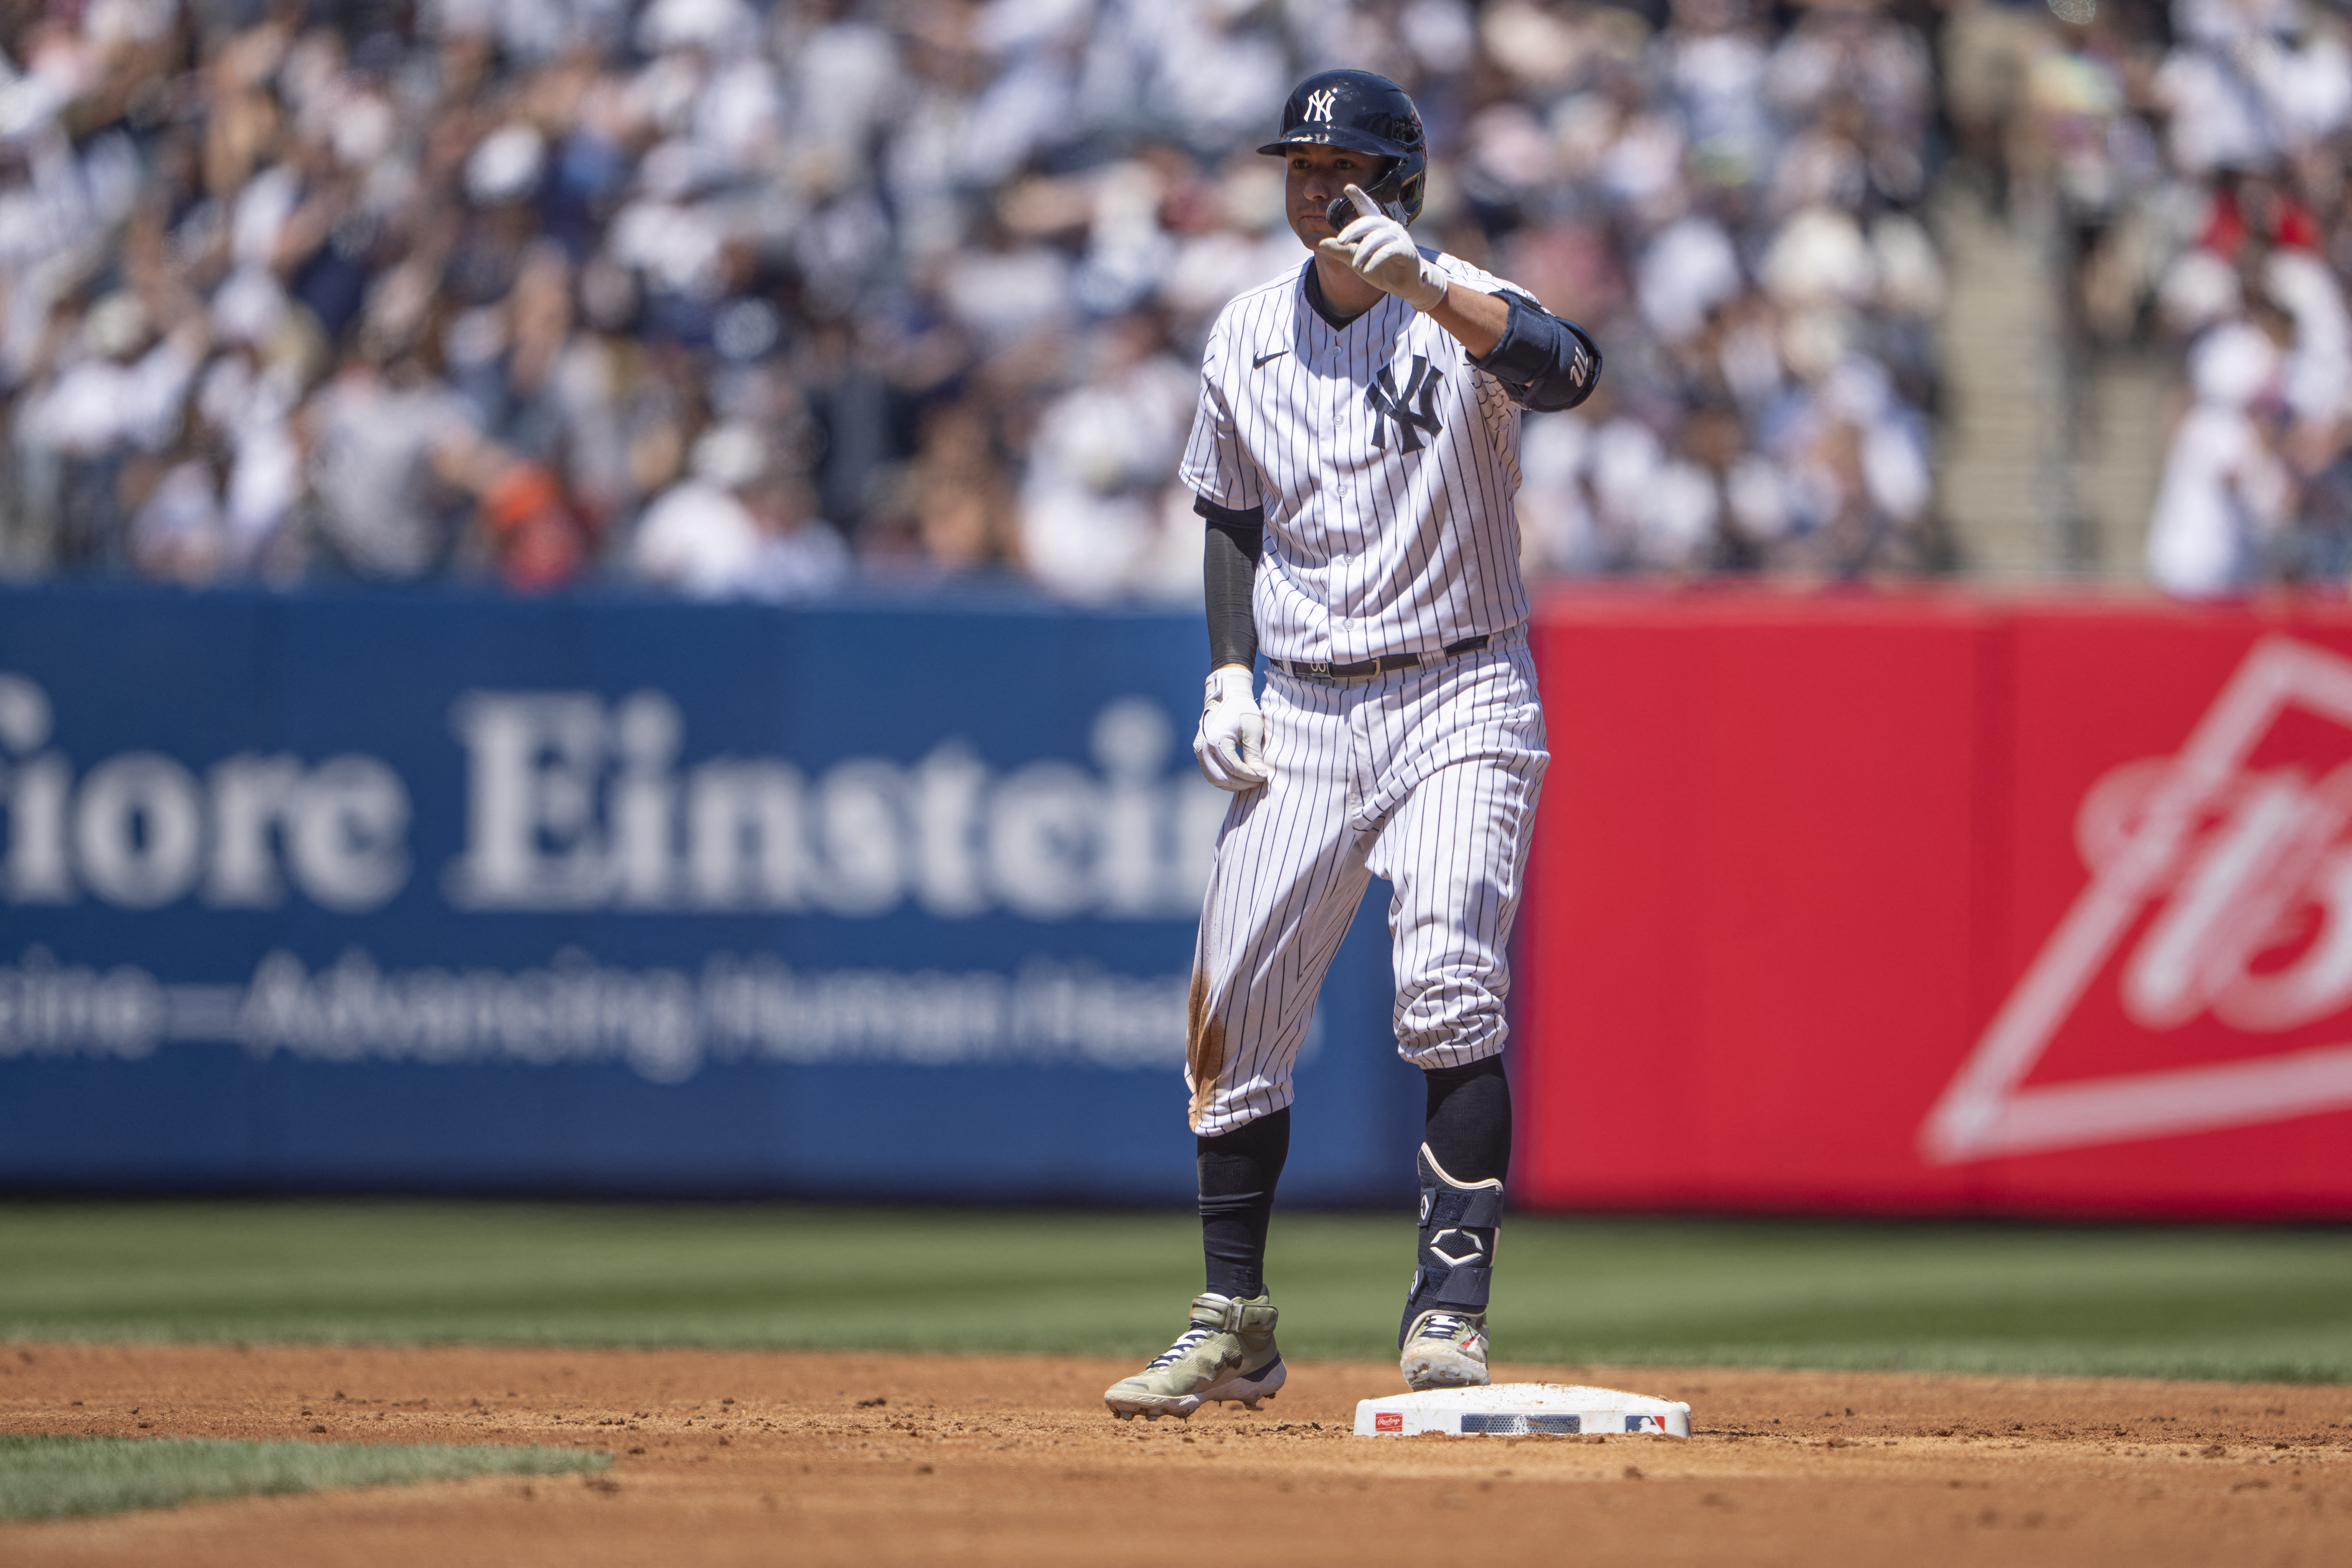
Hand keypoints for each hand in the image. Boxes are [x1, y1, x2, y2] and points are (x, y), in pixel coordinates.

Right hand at [1193, 665, 1269, 791]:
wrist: (1225, 696)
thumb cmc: (1242, 710)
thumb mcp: (1252, 730)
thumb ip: (1254, 754)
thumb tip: (1260, 775)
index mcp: (1217, 740)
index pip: (1234, 768)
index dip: (1251, 775)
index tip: (1265, 776)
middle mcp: (1203, 747)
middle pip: (1223, 777)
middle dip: (1242, 783)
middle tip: (1259, 781)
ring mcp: (1199, 750)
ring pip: (1215, 779)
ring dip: (1233, 784)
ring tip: (1250, 781)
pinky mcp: (1199, 751)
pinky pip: (1211, 773)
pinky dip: (1224, 779)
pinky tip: (1239, 777)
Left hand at [1316, 184, 1447, 311]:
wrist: (1405, 285)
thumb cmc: (1382, 269)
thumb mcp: (1357, 261)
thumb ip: (1342, 251)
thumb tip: (1320, 243)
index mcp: (1377, 226)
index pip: (1367, 208)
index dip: (1359, 197)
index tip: (1348, 187)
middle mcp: (1389, 227)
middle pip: (1369, 221)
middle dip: (1353, 230)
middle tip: (1340, 241)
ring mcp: (1400, 238)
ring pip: (1378, 237)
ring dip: (1363, 251)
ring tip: (1356, 265)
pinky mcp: (1407, 251)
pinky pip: (1389, 251)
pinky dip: (1376, 260)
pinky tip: (1367, 270)